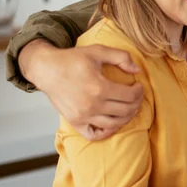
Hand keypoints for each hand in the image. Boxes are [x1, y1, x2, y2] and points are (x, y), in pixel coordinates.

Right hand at [24, 41, 143, 139]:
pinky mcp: (74, 122)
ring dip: (127, 117)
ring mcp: (83, 116)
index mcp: (99, 87)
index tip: (139, 86)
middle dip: (136, 104)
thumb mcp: (98, 51)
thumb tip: (138, 70)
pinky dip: (106, 132)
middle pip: (125, 111)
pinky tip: (113, 123)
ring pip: (114, 124)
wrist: (46, 69)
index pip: (130, 96)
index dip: (140, 92)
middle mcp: (92, 105)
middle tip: (136, 96)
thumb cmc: (72, 60)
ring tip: (129, 108)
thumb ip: (121, 57)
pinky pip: (94, 135)